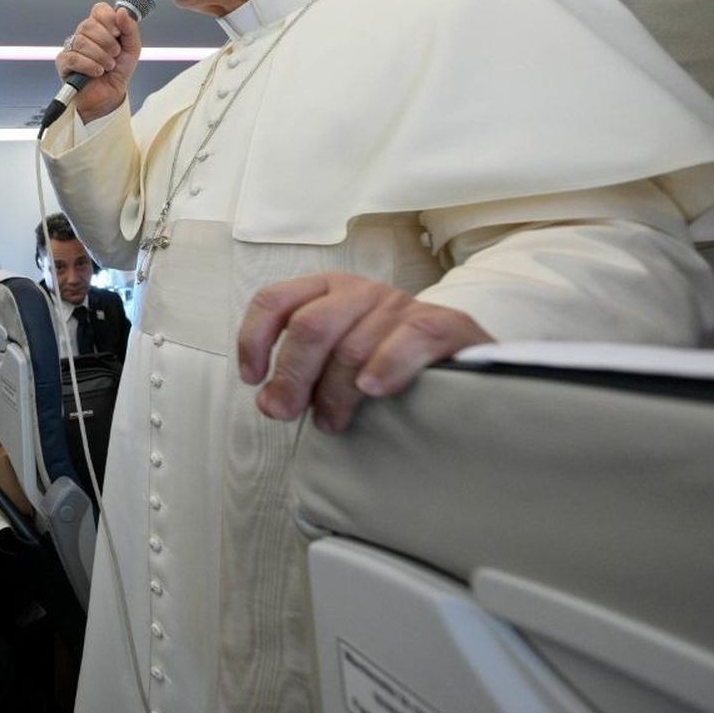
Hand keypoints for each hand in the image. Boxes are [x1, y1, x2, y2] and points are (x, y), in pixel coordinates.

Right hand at [54, 0, 143, 123]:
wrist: (110, 96)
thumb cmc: (118, 71)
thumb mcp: (132, 49)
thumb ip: (130, 29)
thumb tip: (122, 11)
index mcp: (99, 27)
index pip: (99, 10)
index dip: (108, 18)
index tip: (117, 33)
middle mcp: (83, 34)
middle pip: (88, 24)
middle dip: (106, 41)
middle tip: (115, 55)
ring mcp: (71, 48)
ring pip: (81, 40)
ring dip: (100, 56)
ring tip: (108, 67)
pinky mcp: (63, 63)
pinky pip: (73, 57)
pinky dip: (89, 65)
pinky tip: (97, 72)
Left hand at [237, 272, 492, 433]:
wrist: (461, 357)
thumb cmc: (384, 360)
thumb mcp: (334, 358)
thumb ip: (299, 373)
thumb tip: (270, 401)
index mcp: (326, 291)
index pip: (274, 301)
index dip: (254, 339)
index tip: (253, 379)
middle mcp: (359, 291)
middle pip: (309, 327)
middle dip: (291, 375)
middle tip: (285, 412)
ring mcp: (400, 304)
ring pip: (352, 346)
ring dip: (335, 392)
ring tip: (331, 422)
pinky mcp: (443, 324)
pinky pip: (409, 338)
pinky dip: (387, 366)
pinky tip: (374, 390)